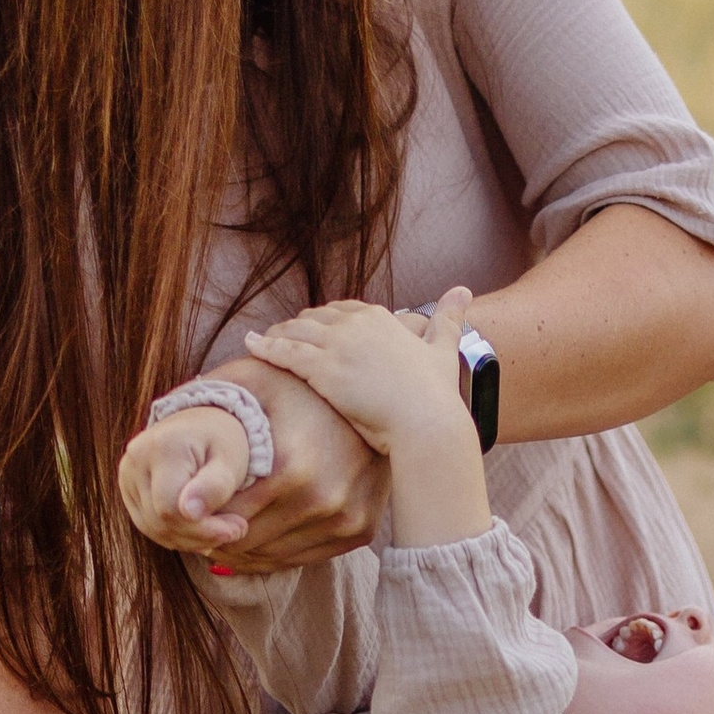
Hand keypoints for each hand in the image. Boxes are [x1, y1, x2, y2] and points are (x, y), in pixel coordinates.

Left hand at [120, 359, 388, 576]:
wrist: (381, 395)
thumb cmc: (303, 384)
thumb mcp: (253, 380)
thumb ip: (207, 400)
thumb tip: (161, 429)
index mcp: (291, 467)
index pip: (224, 516)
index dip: (198, 516)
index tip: (186, 506)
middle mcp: (322, 501)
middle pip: (246, 541)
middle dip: (215, 535)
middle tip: (198, 523)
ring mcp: (344, 519)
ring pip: (272, 556)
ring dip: (240, 549)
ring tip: (221, 529)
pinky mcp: (359, 530)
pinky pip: (301, 558)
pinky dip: (272, 552)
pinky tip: (255, 533)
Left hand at [241, 289, 472, 456]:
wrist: (427, 424)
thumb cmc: (436, 395)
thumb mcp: (443, 348)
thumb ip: (449, 318)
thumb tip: (463, 289)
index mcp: (380, 318)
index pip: (344, 310)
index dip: (327, 319)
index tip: (316, 328)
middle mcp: (355, 324)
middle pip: (315, 318)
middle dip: (298, 326)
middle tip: (282, 335)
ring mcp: (337, 345)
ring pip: (296, 332)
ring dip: (276, 334)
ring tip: (261, 340)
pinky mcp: (322, 369)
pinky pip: (285, 352)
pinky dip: (265, 346)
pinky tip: (250, 345)